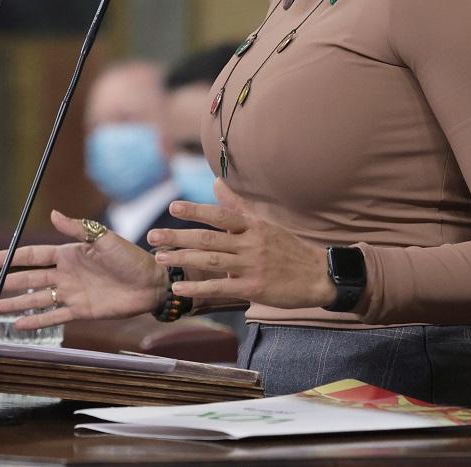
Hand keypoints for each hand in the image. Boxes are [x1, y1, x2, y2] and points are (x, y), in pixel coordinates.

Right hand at [0, 209, 167, 329]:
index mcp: (70, 253)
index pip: (34, 255)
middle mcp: (67, 273)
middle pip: (28, 278)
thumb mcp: (104, 239)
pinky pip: (53, 316)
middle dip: (4, 282)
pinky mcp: (81, 311)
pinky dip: (36, 321)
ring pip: (36, 299)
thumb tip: (53, 213)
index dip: (12, 257)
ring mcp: (72, 293)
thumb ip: (78, 229)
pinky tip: (18, 325)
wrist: (152, 283)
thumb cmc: (131, 257)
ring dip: (14, 303)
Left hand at [146, 179, 336, 309]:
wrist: (318, 276)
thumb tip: (215, 182)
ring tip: (160, 258)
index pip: (220, 215)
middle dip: (177, 237)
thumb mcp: (264, 223)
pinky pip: (220, 287)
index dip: (196, 211)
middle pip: (208, 238)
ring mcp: (252, 266)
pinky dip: (198, 288)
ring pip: (210, 261)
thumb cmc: (287, 249)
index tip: (173, 208)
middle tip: (152, 236)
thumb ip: (237, 205)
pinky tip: (179, 289)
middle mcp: (251, 243)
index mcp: (253, 226)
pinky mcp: (253, 288)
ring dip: (182, 260)